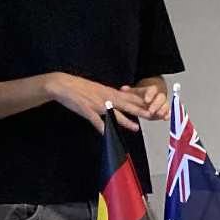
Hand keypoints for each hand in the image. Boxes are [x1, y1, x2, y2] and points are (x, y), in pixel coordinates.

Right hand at [43, 73, 158, 131]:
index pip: (131, 97)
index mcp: (111, 92)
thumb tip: (122, 99)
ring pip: (114, 114)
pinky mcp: (87, 110)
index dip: (144, 102)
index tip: (155, 105)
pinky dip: (102, 128)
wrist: (63, 84)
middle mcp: (107, 98)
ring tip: (136, 128)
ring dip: (126, 121)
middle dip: (141, 111)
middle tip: (153, 115)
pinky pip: (96, 121)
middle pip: (127, 105)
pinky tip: (106, 134)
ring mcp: (97, 105)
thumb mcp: (100, 89)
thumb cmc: (81, 88)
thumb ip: (111, 95)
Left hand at [131, 81, 170, 123]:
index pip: (153, 90)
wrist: (150, 95)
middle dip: (156, 104)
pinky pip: (168, 111)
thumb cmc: (142, 94)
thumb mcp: (134, 91)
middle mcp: (158, 95)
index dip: (150, 95)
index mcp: (151, 90)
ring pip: (166, 104)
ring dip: (163, 110)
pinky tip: (165, 118)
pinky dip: (168, 114)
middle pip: (161, 98)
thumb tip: (124, 88)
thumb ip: (129, 91)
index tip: (146, 100)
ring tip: (158, 115)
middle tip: (151, 111)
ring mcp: (163, 103)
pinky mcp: (165, 110)